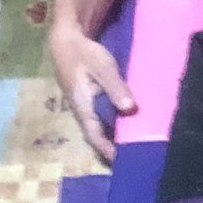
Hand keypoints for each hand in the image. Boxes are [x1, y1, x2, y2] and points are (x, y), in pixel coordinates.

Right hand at [49, 21, 134, 166]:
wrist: (67, 40)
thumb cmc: (84, 54)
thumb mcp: (102, 68)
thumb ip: (116, 88)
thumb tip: (130, 109)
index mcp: (83, 107)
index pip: (95, 136)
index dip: (108, 150)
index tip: (123, 162)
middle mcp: (82, 110)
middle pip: (98, 134)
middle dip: (114, 146)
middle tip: (135, 154)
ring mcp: (84, 104)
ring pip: (100, 125)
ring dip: (115, 134)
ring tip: (136, 142)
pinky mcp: (89, 97)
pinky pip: (102, 115)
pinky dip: (114, 121)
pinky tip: (128, 121)